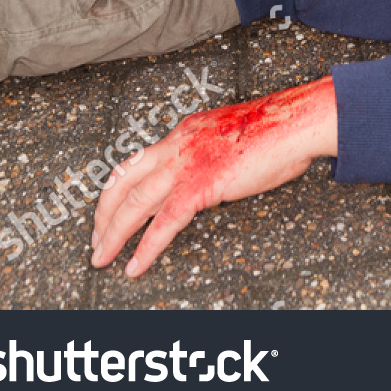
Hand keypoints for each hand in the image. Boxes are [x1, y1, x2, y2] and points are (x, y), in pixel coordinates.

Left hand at [90, 78, 336, 277]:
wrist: (295, 123)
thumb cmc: (274, 132)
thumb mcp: (229, 139)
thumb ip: (209, 156)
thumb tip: (206, 179)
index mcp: (184, 132)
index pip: (138, 162)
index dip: (118, 190)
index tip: (110, 211)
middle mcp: (177, 144)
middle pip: (123, 179)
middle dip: (103, 213)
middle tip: (95, 240)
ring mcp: (186, 164)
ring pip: (134, 202)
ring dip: (113, 234)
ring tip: (101, 258)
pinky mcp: (201, 185)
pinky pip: (164, 223)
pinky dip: (145, 248)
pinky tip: (134, 266)